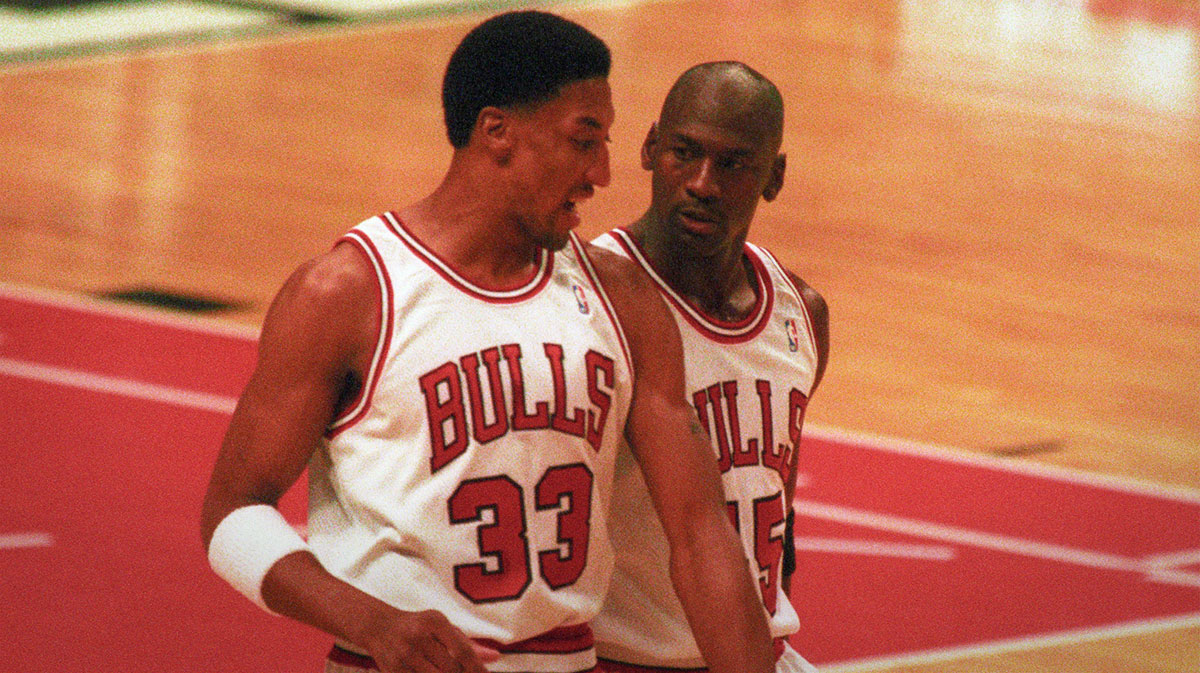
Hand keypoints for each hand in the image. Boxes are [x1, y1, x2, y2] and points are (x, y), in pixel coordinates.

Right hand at [363, 609, 500, 672]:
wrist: (379, 626)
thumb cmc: (418, 626)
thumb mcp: (442, 626)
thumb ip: (467, 642)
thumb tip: (494, 657)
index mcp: (435, 622)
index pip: (462, 650)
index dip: (476, 668)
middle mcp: (419, 637)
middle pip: (451, 668)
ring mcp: (405, 655)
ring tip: (446, 670)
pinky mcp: (393, 670)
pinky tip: (431, 671)